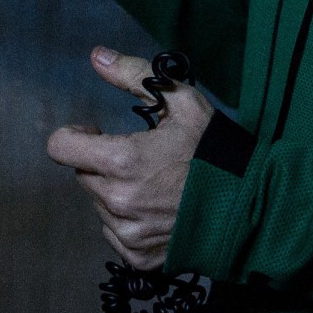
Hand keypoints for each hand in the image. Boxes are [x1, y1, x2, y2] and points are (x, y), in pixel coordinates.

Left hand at [46, 47, 212, 269]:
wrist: (251, 207)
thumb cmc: (215, 152)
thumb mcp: (181, 102)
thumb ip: (134, 75)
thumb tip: (97, 55)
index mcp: (122, 161)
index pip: (61, 148)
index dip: (75, 135)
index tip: (95, 132)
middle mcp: (118, 201)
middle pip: (83, 174)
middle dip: (101, 162)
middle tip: (138, 158)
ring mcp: (128, 233)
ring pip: (99, 203)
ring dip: (115, 191)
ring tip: (154, 184)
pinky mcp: (139, 257)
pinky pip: (115, 232)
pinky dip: (128, 220)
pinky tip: (157, 209)